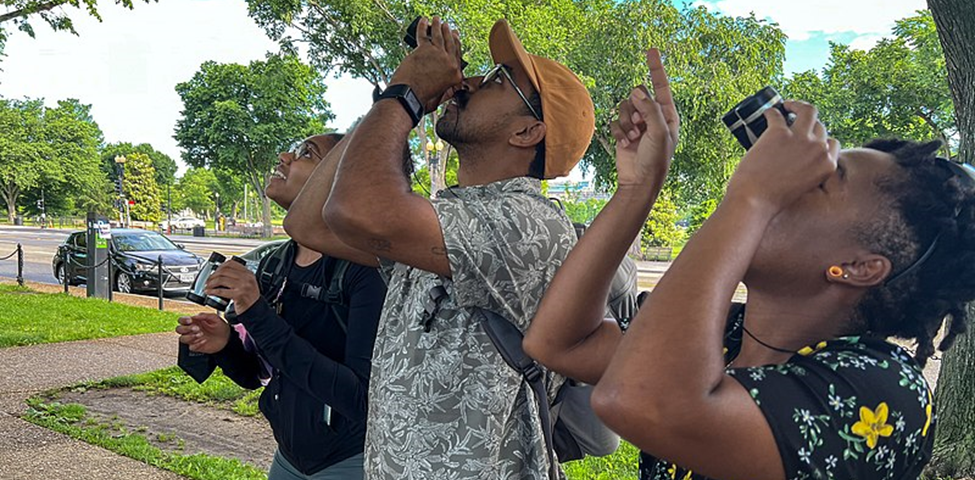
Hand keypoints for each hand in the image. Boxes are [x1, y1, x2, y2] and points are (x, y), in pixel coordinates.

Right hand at [176, 313, 230, 353]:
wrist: (227, 338)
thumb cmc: (220, 327)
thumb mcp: (214, 318)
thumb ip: (204, 315)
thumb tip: (195, 316)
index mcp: (194, 321)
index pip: (181, 320)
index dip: (183, 320)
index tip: (190, 320)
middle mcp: (191, 330)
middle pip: (179, 329)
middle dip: (186, 329)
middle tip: (197, 328)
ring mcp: (193, 339)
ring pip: (182, 339)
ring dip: (189, 337)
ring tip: (201, 335)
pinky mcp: (197, 347)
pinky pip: (191, 347)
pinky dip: (197, 344)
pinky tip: (204, 341)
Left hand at [204, 260, 260, 313]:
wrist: (255, 310)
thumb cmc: (249, 298)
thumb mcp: (247, 283)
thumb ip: (238, 276)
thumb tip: (220, 272)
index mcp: (248, 273)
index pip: (231, 263)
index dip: (219, 267)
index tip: (214, 271)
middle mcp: (246, 278)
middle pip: (224, 271)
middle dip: (213, 275)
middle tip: (208, 280)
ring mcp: (243, 286)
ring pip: (221, 279)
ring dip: (211, 283)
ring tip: (208, 286)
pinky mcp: (239, 295)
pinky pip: (221, 291)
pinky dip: (212, 291)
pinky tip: (209, 292)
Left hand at [389, 17, 463, 112]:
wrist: (409, 96)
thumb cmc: (421, 99)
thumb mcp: (440, 97)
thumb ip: (447, 90)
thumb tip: (451, 88)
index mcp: (455, 75)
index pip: (457, 56)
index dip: (456, 45)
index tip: (455, 38)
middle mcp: (449, 63)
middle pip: (450, 44)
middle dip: (449, 33)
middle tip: (448, 27)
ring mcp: (438, 55)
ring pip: (439, 36)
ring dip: (438, 26)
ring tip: (437, 21)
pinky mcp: (425, 49)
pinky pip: (424, 34)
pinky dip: (423, 26)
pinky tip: (424, 22)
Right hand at [611, 49, 679, 188]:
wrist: (640, 181)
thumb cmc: (656, 159)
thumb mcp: (659, 132)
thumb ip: (649, 108)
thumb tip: (637, 91)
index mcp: (667, 115)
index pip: (661, 86)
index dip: (656, 68)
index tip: (651, 50)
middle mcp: (652, 117)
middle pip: (637, 95)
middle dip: (635, 109)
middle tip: (639, 124)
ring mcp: (637, 124)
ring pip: (624, 107)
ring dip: (625, 123)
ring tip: (633, 138)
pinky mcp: (623, 132)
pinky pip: (614, 121)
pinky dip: (618, 132)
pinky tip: (625, 144)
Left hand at [727, 100, 839, 210]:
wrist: (755, 200)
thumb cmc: (773, 199)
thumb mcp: (802, 187)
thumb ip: (807, 172)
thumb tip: (795, 157)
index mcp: (828, 165)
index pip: (832, 144)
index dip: (820, 139)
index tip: (809, 138)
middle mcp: (819, 149)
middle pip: (820, 127)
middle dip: (809, 123)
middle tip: (795, 120)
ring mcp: (800, 139)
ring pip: (808, 110)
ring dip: (798, 105)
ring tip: (787, 106)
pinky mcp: (779, 132)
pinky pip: (776, 114)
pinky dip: (771, 112)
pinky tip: (767, 113)